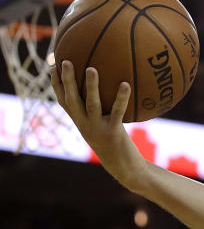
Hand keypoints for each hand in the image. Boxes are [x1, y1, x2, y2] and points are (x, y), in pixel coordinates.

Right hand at [51, 61, 139, 181]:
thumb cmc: (116, 145)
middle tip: (65, 61)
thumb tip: (109, 87)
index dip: (56, 85)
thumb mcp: (105, 128)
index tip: (52, 66)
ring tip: (91, 68)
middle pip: (71, 100)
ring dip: (91, 86)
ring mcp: (98, 129)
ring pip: (91, 104)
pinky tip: (125, 84)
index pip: (63, 102)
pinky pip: (117, 112)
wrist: (124, 168)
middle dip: (66, 81)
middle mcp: (85, 125)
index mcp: (80, 122)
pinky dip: (121, 98)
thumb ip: (102, 112)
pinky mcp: (113, 133)